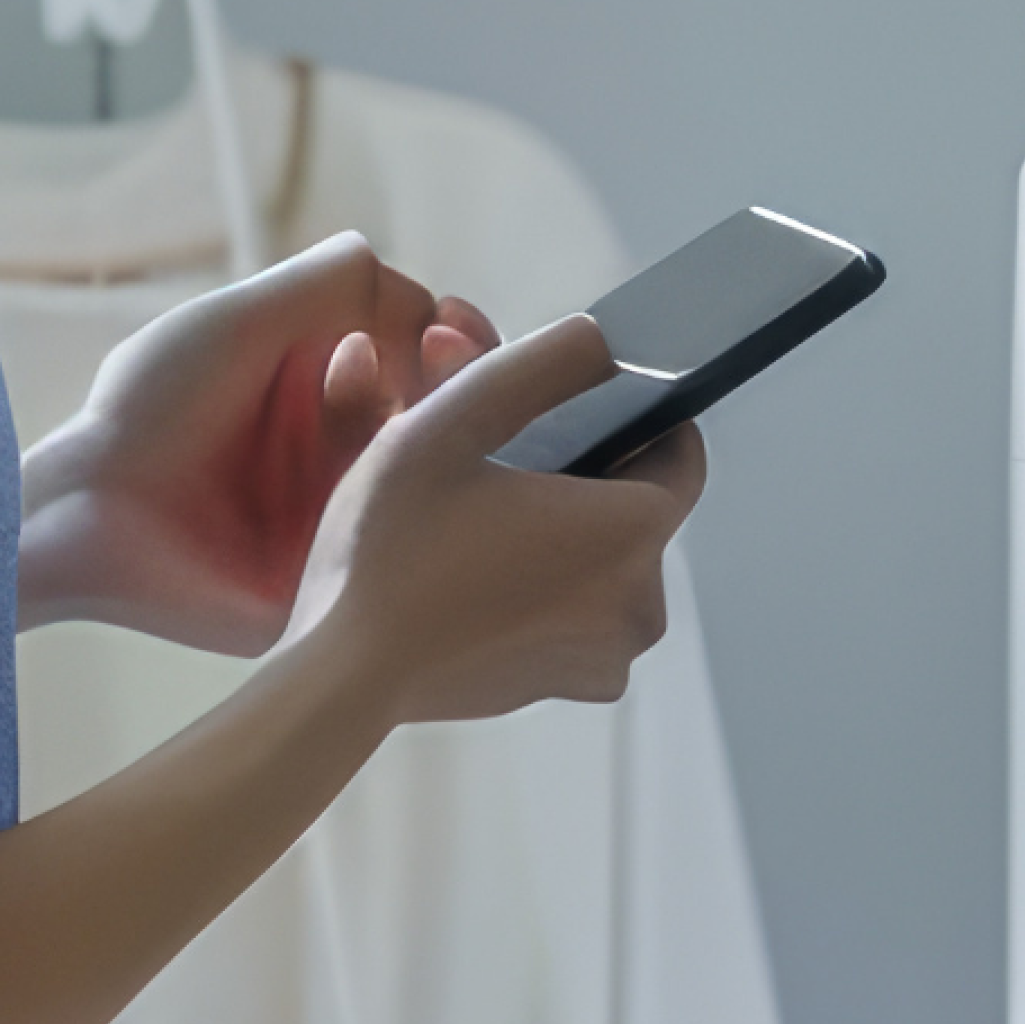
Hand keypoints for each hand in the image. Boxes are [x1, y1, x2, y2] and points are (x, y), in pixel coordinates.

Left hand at [17, 232, 492, 653]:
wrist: (89, 506)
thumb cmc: (150, 406)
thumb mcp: (243, 321)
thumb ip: (332, 283)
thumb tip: (423, 294)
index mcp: (322, 396)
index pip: (423, 363)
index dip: (449, 338)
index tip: (448, 325)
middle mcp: (341, 459)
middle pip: (443, 417)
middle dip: (458, 375)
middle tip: (444, 349)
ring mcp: (341, 523)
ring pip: (429, 473)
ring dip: (419, 422)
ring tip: (385, 396)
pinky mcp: (331, 587)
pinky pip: (399, 548)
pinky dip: (405, 500)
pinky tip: (386, 465)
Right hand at [284, 314, 705, 721]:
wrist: (341, 671)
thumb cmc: (391, 546)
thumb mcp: (453, 421)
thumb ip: (538, 363)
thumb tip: (601, 338)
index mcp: (632, 532)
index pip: (683, 455)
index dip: (640, 418)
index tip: (584, 403)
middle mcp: (641, 603)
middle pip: (636, 508)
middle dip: (583, 474)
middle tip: (503, 457)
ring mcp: (606, 656)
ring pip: (605, 562)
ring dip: (563, 533)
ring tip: (484, 513)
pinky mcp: (568, 685)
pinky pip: (576, 613)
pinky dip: (544, 587)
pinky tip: (478, 570)